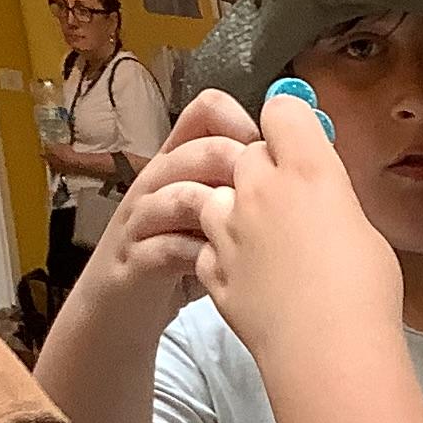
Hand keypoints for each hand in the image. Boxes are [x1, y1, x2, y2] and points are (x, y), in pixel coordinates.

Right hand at [82, 90, 255, 319]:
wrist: (117, 310)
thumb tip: (305, 169)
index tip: (274, 156)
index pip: (206, 112)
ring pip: (175, 193)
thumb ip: (239, 190)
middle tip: (267, 200)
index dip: (243, 123)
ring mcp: (140, 221)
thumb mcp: (208, 216)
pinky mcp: (132, 262)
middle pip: (197, 150)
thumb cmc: (175, 259)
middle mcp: (156, 182)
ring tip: (248, 231)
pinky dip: (197, 254)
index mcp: (178, 162)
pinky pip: (164, 247)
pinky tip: (222, 267)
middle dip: (239, 168)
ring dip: (216, 208)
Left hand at [194, 90, 401, 365]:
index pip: (282, 109)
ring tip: (264, 244)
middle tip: (288, 203)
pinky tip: (250, 278)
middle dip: (263, 170)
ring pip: (217, 197)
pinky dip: (222, 256)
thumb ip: (332, 199)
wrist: (327, 352)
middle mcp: (259, 188)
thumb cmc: (365, 292)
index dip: (291, 122)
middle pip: (247, 153)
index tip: (300, 141)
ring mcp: (228, 228)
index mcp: (307, 168)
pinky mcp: (211, 268)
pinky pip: (209, 247)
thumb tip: (323, 195)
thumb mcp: (364, 230)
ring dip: (234, 210)